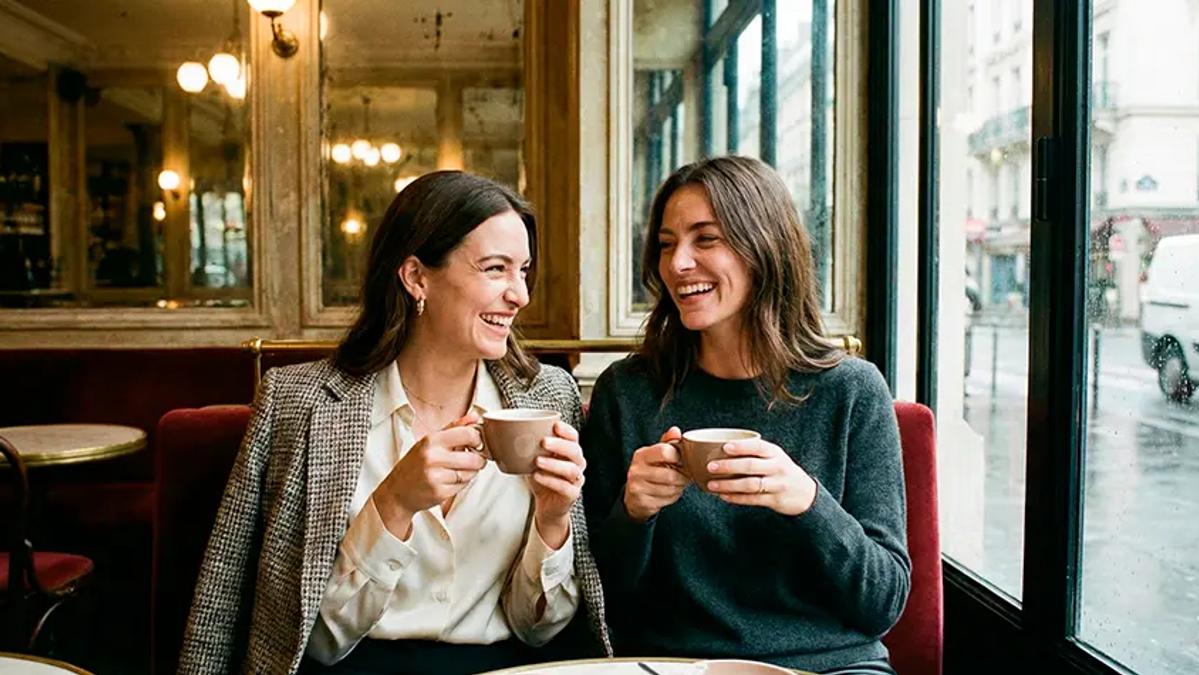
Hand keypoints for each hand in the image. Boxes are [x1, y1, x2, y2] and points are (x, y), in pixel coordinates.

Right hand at [372, 412, 486, 537]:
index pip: (467, 434)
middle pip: (473, 458)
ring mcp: (435, 476)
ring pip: (470, 473)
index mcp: (431, 440)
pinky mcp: (439, 492)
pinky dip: (462, 484)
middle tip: (475, 459)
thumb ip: (455, 427)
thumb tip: (475, 417)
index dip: (477, 439)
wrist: (398, 491)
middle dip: (479, 460)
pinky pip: (463, 486)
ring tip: (459, 470)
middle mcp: (432, 457)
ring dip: (471, 472)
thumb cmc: (415, 464)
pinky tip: (451, 480)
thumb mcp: (430, 441)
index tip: (476, 443)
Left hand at [530, 420, 585, 549]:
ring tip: (538, 461)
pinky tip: (538, 476)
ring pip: (571, 469)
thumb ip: (529, 447)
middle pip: (574, 451)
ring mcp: (576, 480)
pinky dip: (550, 480)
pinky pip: (564, 487)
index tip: (555, 425)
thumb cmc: (542, 477)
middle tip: (543, 442)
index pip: (573, 437)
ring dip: (554, 463)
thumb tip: (507, 433)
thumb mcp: (534, 460)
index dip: (566, 430)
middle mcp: (577, 464)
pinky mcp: (572, 494)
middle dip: (560, 445)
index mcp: (569, 451)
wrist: (546, 504)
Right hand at [623, 426, 688, 521]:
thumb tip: (675, 430)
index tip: (684, 460)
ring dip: (679, 487)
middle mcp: (636, 470)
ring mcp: (638, 487)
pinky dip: (673, 497)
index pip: (665, 452)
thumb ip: (667, 442)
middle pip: (670, 475)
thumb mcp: (655, 454)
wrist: (634, 496)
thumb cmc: (649, 471)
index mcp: (641, 455)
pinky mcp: (642, 501)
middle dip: (683, 477)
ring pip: (670, 489)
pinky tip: (671, 493)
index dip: (679, 457)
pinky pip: (667, 500)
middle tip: (686, 476)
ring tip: (678, 484)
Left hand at [705, 438, 817, 515]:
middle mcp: (777, 467)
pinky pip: (752, 499)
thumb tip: (719, 448)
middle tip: (711, 466)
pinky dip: (736, 498)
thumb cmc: (780, 470)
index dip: (741, 446)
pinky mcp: (774, 500)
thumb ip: (754, 452)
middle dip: (729, 466)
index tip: (725, 447)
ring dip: (728, 485)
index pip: (758, 446)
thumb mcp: (774, 456)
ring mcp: (777, 485)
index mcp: (775, 453)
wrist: (805, 493)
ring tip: (711, 484)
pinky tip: (723, 496)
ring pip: (750, 485)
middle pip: (751, 466)